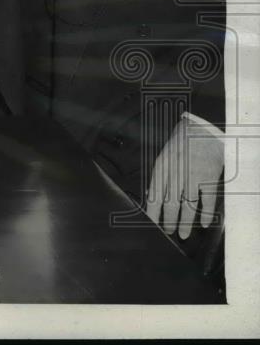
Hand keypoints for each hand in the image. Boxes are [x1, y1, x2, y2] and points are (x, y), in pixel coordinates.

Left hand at [146, 117, 223, 238]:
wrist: (202, 127)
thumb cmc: (182, 142)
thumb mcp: (165, 157)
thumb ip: (161, 177)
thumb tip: (153, 198)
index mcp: (161, 167)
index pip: (154, 195)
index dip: (152, 213)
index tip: (151, 225)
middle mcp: (175, 172)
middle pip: (169, 203)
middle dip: (168, 221)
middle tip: (168, 233)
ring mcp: (192, 175)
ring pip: (187, 205)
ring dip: (184, 222)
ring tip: (182, 234)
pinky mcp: (209, 176)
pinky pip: (207, 200)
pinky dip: (206, 214)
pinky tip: (204, 224)